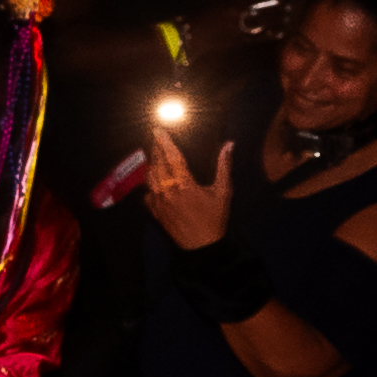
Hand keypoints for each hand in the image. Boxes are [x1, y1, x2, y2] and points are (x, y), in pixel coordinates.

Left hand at [139, 128, 231, 252]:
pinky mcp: (154, 211)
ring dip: (152, 164)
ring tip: (155, 154)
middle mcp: (168, 191)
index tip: (158, 130)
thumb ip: (224, 166)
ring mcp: (158, 202)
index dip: (165, 142)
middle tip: (155, 137)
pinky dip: (150, 183)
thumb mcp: (223, 192)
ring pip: (149, 177)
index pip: (172, 158)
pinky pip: (147, 192)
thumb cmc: (215, 218)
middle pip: (157, 164)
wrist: (201, 246)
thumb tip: (229, 145)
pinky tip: (154, 179)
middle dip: (156, 149)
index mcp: (185, 184)